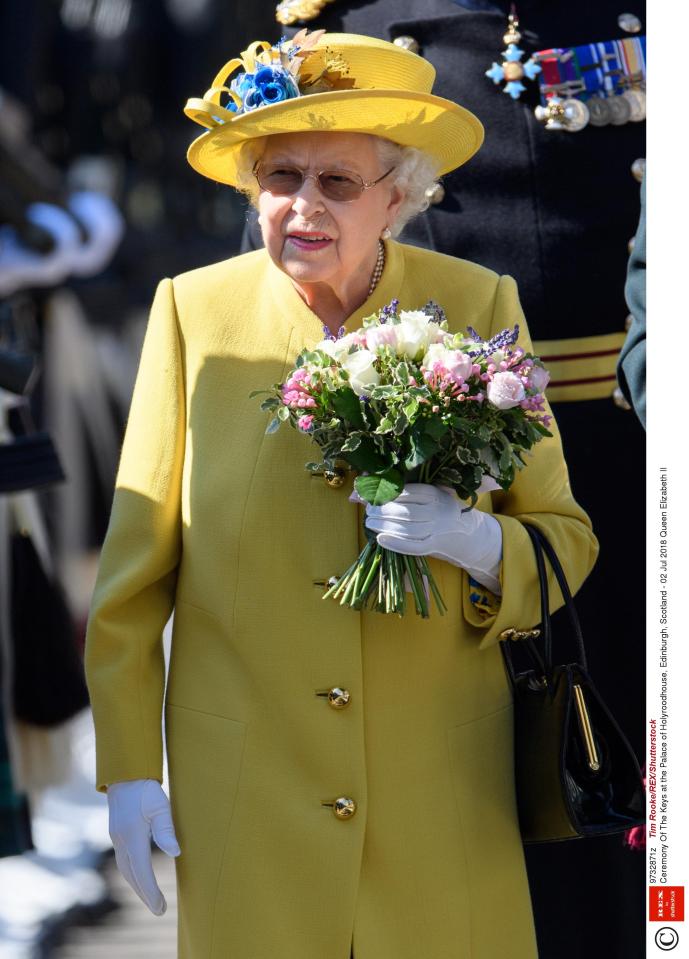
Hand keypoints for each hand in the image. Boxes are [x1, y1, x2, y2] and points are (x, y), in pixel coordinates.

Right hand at [107, 779, 180, 914]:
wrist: (125, 776)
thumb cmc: (146, 789)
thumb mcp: (160, 805)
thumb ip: (166, 829)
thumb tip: (175, 852)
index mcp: (132, 836)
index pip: (142, 870)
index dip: (150, 891)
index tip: (160, 907)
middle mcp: (121, 841)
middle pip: (132, 876)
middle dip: (145, 894)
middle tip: (159, 910)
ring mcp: (117, 839)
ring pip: (126, 871)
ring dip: (138, 887)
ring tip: (152, 899)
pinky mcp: (117, 836)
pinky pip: (124, 862)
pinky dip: (133, 875)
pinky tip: (141, 879)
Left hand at [362, 483, 502, 593]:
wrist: (470, 536)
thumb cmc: (443, 513)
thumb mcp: (429, 498)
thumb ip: (401, 492)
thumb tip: (360, 488)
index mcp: (437, 494)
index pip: (409, 492)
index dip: (389, 494)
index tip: (375, 495)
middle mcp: (439, 511)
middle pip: (406, 511)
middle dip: (383, 511)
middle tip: (369, 511)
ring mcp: (439, 529)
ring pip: (408, 528)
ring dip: (384, 525)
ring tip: (370, 522)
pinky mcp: (436, 545)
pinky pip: (414, 546)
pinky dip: (396, 543)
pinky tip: (380, 539)